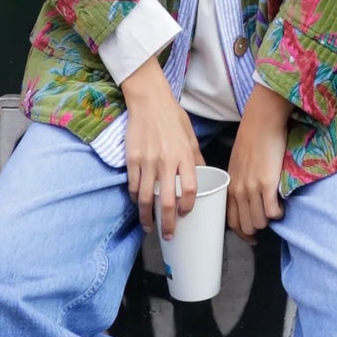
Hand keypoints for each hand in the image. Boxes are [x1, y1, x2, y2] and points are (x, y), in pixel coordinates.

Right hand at [120, 57, 202, 235]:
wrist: (149, 100)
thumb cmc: (172, 117)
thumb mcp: (191, 136)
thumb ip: (196, 158)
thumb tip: (205, 174)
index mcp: (184, 156)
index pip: (190, 189)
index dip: (188, 206)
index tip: (186, 214)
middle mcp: (166, 162)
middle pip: (166, 201)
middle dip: (168, 223)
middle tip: (169, 235)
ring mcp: (147, 162)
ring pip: (146, 199)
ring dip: (147, 217)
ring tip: (150, 227)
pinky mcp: (132, 159)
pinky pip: (133, 186)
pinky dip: (136, 199)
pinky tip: (139, 205)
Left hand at [226, 84, 290, 237]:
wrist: (261, 122)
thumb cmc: (251, 139)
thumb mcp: (237, 164)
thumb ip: (239, 182)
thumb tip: (247, 197)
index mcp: (230, 186)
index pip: (232, 222)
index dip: (242, 233)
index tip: (252, 237)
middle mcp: (238, 190)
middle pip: (246, 226)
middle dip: (257, 230)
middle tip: (267, 224)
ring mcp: (252, 188)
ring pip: (260, 222)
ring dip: (269, 221)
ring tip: (276, 211)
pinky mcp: (268, 184)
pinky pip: (273, 212)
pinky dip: (279, 213)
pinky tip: (282, 205)